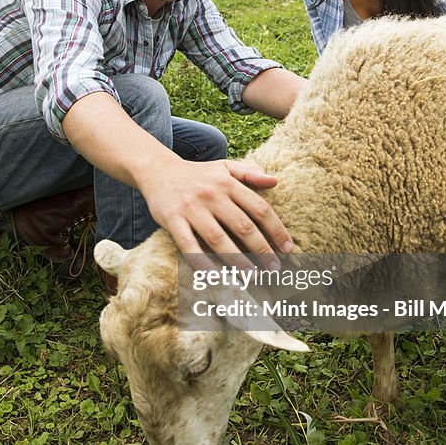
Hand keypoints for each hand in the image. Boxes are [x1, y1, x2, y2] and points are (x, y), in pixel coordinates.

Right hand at [139, 157, 293, 264]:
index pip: (259, 208)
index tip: (288, 248)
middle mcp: (211, 195)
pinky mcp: (172, 220)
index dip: (276, 230)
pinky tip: (216, 277)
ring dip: (237, 260)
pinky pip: (189, 246)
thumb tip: (275, 181)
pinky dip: (202, 263)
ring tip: (252, 276)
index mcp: (228, 183)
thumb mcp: (224, 167)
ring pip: (218, 239)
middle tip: (274, 268)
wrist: (158, 171)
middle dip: (261, 250)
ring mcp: (191, 209)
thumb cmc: (198, 175)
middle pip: (242, 226)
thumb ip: (249, 173)